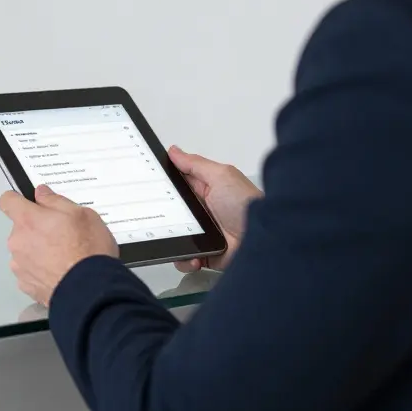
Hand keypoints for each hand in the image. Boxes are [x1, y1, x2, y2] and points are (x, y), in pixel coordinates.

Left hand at [0, 184, 117, 306]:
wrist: (90, 291)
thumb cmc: (88, 249)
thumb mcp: (81, 214)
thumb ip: (55, 201)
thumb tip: (41, 193)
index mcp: (27, 220)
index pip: (7, 201)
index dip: (17, 200)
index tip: (30, 204)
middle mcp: (17, 241)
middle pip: (20, 229)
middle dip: (36, 230)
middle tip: (61, 236)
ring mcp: (19, 266)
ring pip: (24, 251)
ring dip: (37, 251)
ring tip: (63, 258)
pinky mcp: (25, 286)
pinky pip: (29, 272)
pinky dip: (40, 271)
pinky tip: (59, 273)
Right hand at [167, 145, 262, 272]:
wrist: (264, 239)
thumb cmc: (246, 205)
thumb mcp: (220, 176)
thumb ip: (195, 164)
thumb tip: (174, 151)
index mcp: (205, 189)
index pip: (177, 184)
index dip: (162, 183)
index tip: (147, 183)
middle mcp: (201, 211)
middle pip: (171, 211)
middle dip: (161, 214)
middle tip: (160, 217)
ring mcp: (202, 233)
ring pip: (173, 235)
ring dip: (172, 239)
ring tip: (180, 240)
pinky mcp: (205, 253)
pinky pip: (184, 257)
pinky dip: (185, 259)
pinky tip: (194, 256)